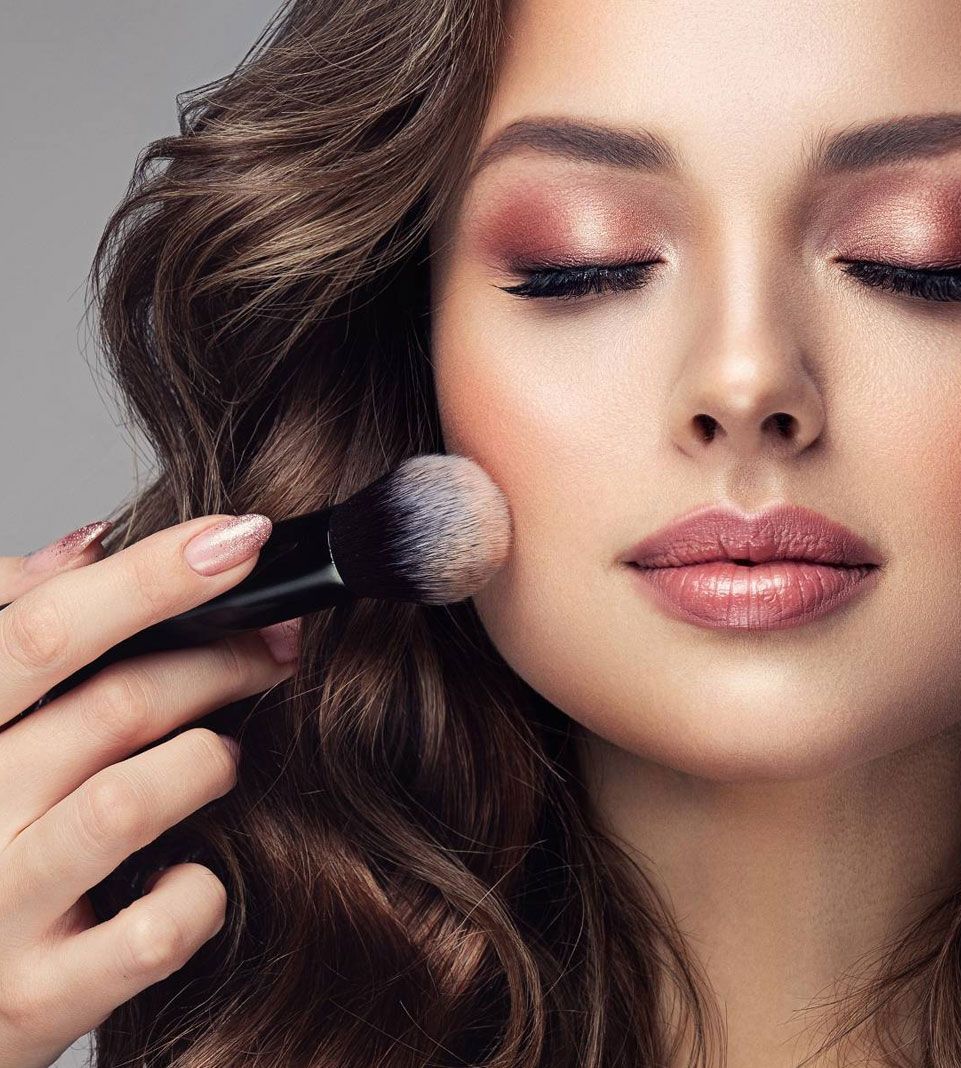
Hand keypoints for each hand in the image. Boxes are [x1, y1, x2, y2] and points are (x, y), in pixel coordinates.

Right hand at [0, 514, 298, 1067]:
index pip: (39, 631)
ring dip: (208, 761)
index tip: (240, 539)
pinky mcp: (36, 997)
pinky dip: (200, 892)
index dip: (150, 576)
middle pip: (112, 705)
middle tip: (275, 648)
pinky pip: (156, 929)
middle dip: (220, 662)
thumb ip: (15, 637)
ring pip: (134, 800)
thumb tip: (92, 544)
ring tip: (222, 757)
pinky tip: (195, 874)